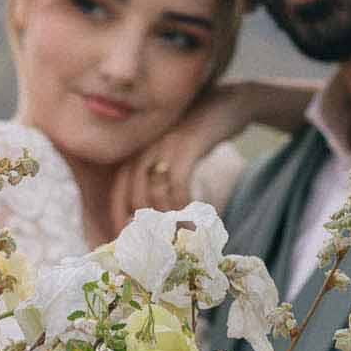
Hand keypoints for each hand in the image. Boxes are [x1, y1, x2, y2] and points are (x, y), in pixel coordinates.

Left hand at [107, 83, 255, 231]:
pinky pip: (178, 186)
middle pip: (135, 197)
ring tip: (182, 240)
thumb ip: (160, 176)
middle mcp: (145, 148)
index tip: (128, 244)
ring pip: (156, 195)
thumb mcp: (174, 151)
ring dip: (169, 222)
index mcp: (138, 150)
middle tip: (158, 250)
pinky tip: (195, 221)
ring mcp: (164, 145)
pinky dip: (185, 208)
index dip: (121, 220)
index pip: (119, 192)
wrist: (231, 101)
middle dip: (144, 228)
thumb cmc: (201, 132)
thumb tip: (152, 213)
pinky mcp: (185, 146)